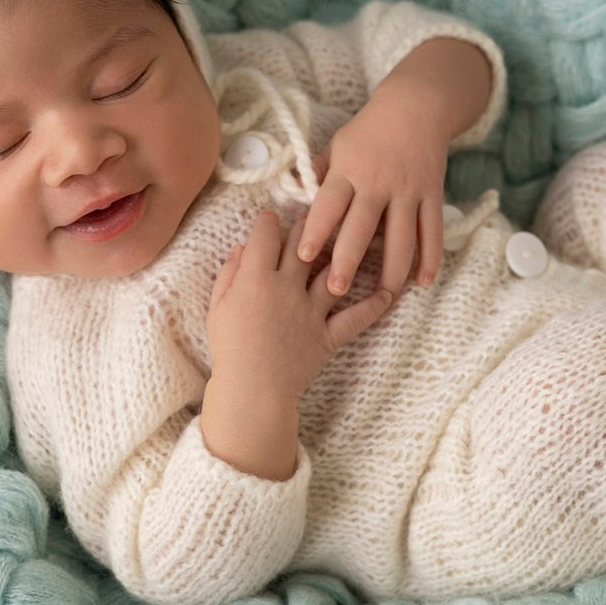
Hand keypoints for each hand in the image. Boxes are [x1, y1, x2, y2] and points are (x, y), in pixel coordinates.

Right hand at [208, 208, 397, 402]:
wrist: (251, 390)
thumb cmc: (229, 350)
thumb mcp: (217, 308)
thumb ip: (228, 275)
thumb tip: (240, 249)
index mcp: (255, 279)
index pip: (264, 237)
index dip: (267, 221)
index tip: (269, 216)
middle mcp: (287, 288)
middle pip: (302, 246)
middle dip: (307, 225)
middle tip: (313, 213)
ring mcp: (311, 311)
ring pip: (330, 272)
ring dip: (341, 252)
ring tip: (350, 238)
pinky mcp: (328, 335)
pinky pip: (355, 318)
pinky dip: (373, 307)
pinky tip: (388, 293)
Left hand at [295, 99, 447, 296]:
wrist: (416, 107)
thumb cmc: (368, 129)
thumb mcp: (336, 144)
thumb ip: (316, 173)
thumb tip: (289, 194)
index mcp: (349, 171)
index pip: (329, 205)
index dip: (316, 230)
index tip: (304, 255)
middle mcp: (378, 183)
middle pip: (362, 228)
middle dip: (348, 261)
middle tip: (336, 290)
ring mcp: (408, 191)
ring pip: (402, 237)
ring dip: (392, 271)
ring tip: (383, 298)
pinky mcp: (431, 196)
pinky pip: (432, 231)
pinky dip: (430, 258)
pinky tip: (423, 282)